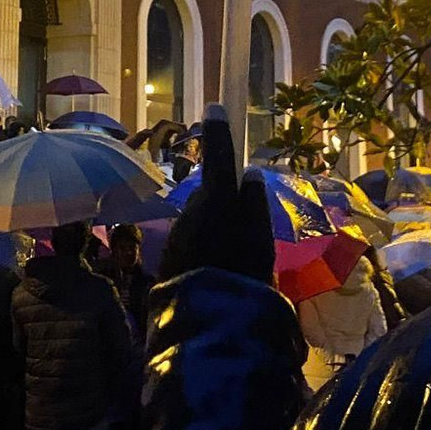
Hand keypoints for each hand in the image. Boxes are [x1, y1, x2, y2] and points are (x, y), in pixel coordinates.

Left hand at [159, 106, 274, 284]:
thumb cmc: (243, 280)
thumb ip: (254, 206)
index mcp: (217, 203)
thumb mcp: (260, 241)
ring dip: (216, 232)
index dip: (219, 133)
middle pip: (212, 197)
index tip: (213, 105)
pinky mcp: (170, 260)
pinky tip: (218, 274)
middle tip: (246, 234)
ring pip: (202, 222)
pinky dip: (206, 251)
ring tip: (235, 262)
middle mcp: (192, 213)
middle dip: (225, 204)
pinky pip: (194, 245)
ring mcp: (178, 237)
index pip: (220, 159)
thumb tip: (249, 174)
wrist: (207, 325)